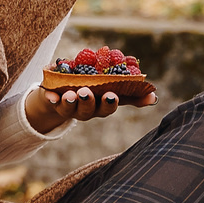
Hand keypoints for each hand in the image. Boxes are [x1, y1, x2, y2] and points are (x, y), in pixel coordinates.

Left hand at [24, 84, 149, 132]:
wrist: (58, 98)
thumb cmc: (90, 93)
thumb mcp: (110, 92)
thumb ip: (130, 94)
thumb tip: (154, 97)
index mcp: (99, 107)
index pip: (107, 107)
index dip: (110, 102)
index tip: (112, 95)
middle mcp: (85, 110)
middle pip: (89, 110)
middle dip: (90, 102)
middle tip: (89, 92)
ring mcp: (68, 108)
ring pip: (70, 108)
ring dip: (71, 102)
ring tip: (71, 94)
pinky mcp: (53, 103)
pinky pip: (51, 102)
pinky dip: (50, 98)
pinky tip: (48, 94)